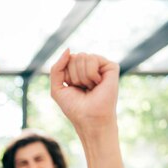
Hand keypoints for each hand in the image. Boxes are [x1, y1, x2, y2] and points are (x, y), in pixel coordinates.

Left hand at [51, 50, 125, 167]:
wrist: (89, 119)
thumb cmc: (74, 107)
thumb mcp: (57, 87)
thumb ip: (57, 68)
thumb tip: (69, 49)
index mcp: (77, 70)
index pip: (66, 59)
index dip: (65, 76)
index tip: (72, 88)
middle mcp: (90, 66)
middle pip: (74, 57)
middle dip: (73, 75)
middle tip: (83, 88)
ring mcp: (101, 66)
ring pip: (82, 56)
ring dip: (81, 76)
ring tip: (90, 87)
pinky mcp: (111, 67)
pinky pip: (93, 58)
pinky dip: (90, 74)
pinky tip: (97, 84)